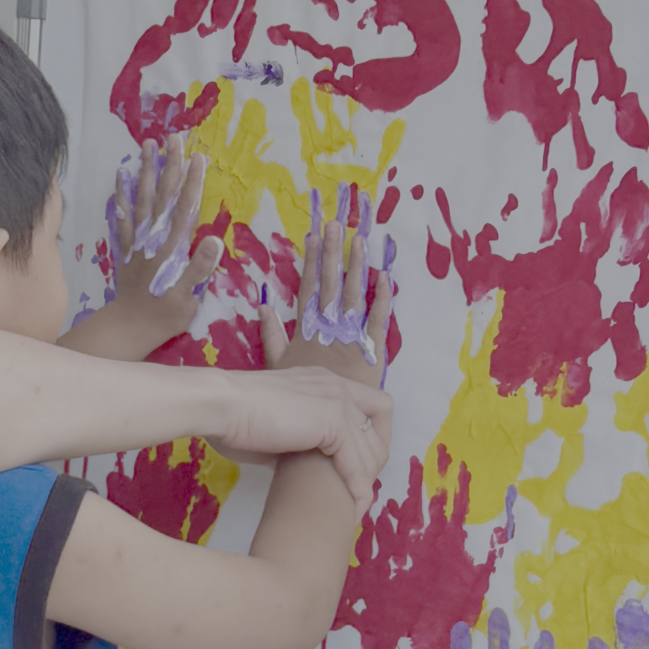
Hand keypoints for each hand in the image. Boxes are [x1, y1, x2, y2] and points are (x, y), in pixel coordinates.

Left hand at [62, 137, 224, 361]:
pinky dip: (121, 197)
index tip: (199, 157)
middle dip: (170, 165)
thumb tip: (214, 239)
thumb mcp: (188, 298)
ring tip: (147, 146)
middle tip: (173, 137)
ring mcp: (138, 242)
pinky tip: (119, 179)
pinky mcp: (126, 250)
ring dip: (145, 171)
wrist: (129, 327)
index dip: (193, 182)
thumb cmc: (164, 316)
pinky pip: (122, 218)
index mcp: (173, 248)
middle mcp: (154, 239)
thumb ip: (200, 268)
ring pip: (142, 199)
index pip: (185, 208)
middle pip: (163, 195)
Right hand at [212, 365, 391, 511]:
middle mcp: (337, 387)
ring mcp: (337, 402)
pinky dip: (357, 491)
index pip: (372, 410)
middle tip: (354, 495)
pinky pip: (356, 465)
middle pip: (379, 433)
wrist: (220, 406)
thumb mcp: (276, 428)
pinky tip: (351, 510)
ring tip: (353, 509)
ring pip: (372, 453)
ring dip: (365, 484)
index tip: (354, 471)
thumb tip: (297, 463)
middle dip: (370, 469)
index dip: (370, 442)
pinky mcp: (332, 422)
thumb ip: (297, 440)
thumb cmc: (234, 419)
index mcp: (325, 384)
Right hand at [258, 187, 393, 389]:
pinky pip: (377, 321)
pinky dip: (381, 299)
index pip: (307, 290)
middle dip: (332, 253)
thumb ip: (271, 336)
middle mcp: (326, 330)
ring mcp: (347, 339)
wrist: (303, 424)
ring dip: (356, 266)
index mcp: (304, 332)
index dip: (311, 263)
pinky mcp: (368, 353)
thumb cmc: (287, 404)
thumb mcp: (275, 366)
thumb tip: (264, 307)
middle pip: (330, 284)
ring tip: (359, 239)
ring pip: (353, 296)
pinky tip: (384, 277)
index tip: (312, 237)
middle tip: (336, 224)